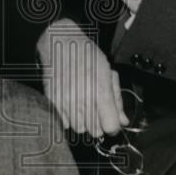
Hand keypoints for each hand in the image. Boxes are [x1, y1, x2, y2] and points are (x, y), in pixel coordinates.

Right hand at [37, 18, 126, 136]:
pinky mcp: (52, 101)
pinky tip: (70, 104)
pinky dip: (68, 118)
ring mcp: (66, 102)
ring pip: (79, 128)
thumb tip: (123, 121)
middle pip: (95, 131)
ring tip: (82, 105)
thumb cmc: (87, 54)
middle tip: (96, 110)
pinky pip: (64, 122)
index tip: (111, 120)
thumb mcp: (108, 72)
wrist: (60, 43)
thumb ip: (116, 99)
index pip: (110, 127)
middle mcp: (83, 99)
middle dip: (98, 124)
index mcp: (100, 91)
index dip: (113, 125)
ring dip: (83, 121)